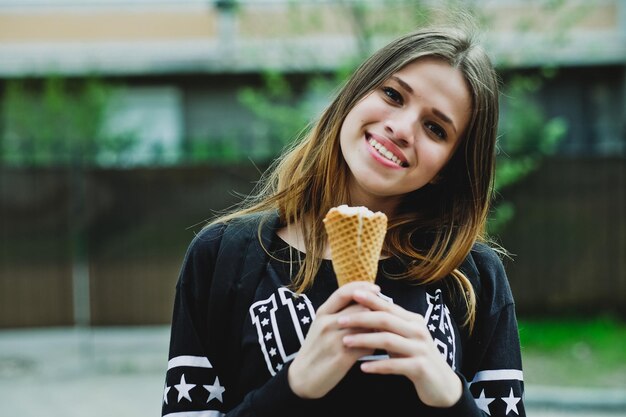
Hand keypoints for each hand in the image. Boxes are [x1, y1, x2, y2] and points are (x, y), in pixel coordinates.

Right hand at [287, 281, 379, 398]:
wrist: (302, 378)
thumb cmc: (316, 349)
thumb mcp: (321, 326)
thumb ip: (338, 313)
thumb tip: (363, 302)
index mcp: (322, 313)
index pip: (343, 292)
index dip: (362, 288)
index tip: (377, 289)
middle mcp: (327, 323)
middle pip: (359, 307)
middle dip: (376, 309)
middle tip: (389, 313)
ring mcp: (334, 340)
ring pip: (366, 326)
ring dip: (378, 327)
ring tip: (385, 330)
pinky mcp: (342, 357)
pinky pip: (367, 346)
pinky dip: (374, 345)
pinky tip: (376, 348)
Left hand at [338, 290, 461, 407]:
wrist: (441, 384)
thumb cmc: (416, 357)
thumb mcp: (404, 338)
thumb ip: (389, 325)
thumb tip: (364, 311)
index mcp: (413, 320)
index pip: (388, 306)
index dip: (370, 300)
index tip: (351, 294)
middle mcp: (418, 331)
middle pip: (386, 320)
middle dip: (361, 318)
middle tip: (340, 320)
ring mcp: (420, 349)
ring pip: (388, 340)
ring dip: (364, 340)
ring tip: (345, 342)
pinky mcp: (420, 367)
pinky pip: (395, 364)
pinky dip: (378, 365)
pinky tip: (363, 367)